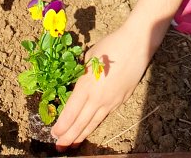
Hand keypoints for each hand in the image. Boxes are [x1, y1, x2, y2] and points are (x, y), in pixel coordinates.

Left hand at [51, 21, 156, 147]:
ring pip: (93, 123)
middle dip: (68, 136)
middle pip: (80, 122)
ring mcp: (111, 101)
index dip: (62, 125)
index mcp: (87, 85)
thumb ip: (82, 74)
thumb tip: (78, 83)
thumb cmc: (111, 45)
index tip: (53, 133)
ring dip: (81, 135)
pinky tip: (90, 129)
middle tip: (59, 146)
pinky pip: (104, 116)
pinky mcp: (121, 100)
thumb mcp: (89, 57)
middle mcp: (98, 98)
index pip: (71, 112)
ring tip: (72, 145)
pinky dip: (95, 125)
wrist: (137, 45)